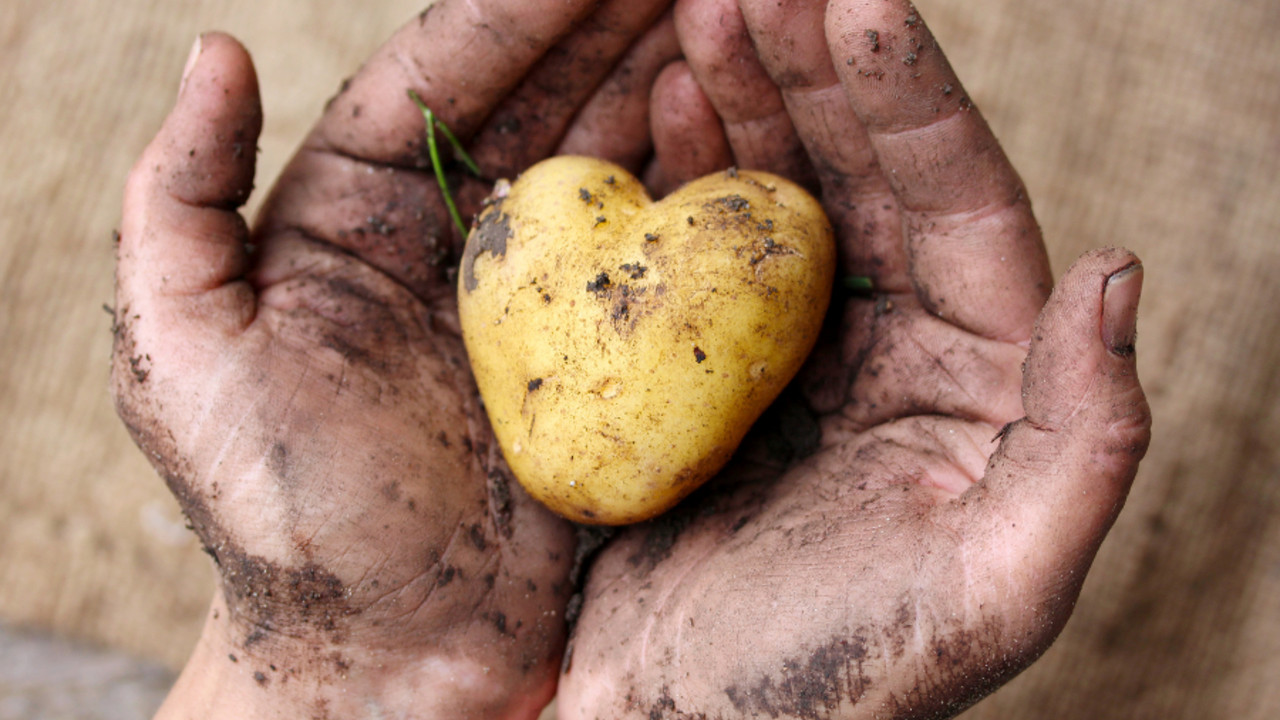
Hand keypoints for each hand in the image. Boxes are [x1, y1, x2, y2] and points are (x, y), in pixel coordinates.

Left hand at [113, 2, 677, 716]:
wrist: (388, 653)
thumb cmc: (280, 512)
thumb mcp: (187, 353)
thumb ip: (181, 198)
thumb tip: (215, 48)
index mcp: (361, 210)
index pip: (449, 71)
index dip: (522, 5)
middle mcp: (461, 237)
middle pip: (551, 94)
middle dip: (620, 19)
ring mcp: (547, 297)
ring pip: (619, 157)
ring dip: (676, 78)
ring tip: (730, 15)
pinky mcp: (611, 358)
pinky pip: (666, 255)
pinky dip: (707, 189)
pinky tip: (746, 127)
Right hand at [558, 1, 1151, 717]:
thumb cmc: (834, 684)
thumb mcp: (996, 590)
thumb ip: (1089, 443)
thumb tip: (1118, 270)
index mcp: (983, 380)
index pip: (959, 203)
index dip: (910, 96)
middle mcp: (902, 346)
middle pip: (869, 171)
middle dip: (817, 65)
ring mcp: (802, 348)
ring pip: (788, 187)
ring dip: (752, 93)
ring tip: (703, 11)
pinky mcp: (716, 364)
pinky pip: (710, 243)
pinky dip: (690, 166)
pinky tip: (666, 103)